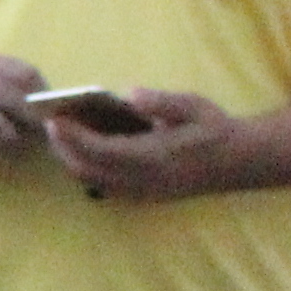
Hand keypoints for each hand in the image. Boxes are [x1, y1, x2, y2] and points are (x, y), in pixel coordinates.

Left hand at [38, 85, 240, 202]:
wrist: (239, 162)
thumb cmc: (215, 129)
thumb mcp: (194, 106)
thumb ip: (161, 102)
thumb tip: (129, 94)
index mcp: (154, 157)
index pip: (100, 151)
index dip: (73, 137)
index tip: (53, 119)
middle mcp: (143, 180)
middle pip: (87, 170)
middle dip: (63, 148)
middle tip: (50, 124)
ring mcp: (142, 193)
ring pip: (92, 181)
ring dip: (72, 160)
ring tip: (61, 135)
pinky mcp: (143, 197)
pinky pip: (104, 186)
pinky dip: (86, 168)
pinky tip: (83, 149)